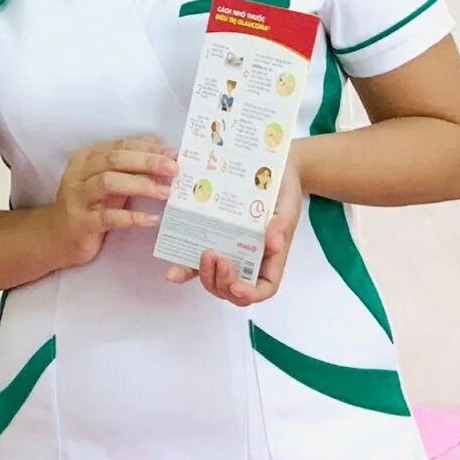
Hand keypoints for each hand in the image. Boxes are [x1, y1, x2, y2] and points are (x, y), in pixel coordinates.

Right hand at [48, 136, 178, 267]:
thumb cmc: (89, 206)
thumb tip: (160, 148)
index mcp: (86, 158)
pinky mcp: (80, 223)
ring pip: (108, 183)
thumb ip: (129, 165)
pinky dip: (132, 218)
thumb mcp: (108, 181)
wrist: (57, 237)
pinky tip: (152, 219)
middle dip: (147, 162)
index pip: (120, 146)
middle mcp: (79, 174)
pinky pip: (108, 217)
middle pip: (114, 160)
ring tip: (166, 193)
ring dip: (141, 185)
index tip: (174, 154)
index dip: (148, 148)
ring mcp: (77, 198)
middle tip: (174, 169)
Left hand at [166, 157, 300, 307]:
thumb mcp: (287, 202)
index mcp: (271, 256)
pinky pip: (196, 263)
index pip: (264, 288)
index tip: (237, 287)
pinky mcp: (211, 241)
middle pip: (234, 290)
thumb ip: (282, 224)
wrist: (267, 165)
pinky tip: (173, 272)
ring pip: (215, 281)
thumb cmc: (282, 188)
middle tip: (217, 256)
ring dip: (206, 276)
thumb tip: (274, 244)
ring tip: (205, 253)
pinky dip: (185, 270)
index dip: (250, 294)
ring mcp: (228, 252)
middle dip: (223, 282)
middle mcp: (249, 260)